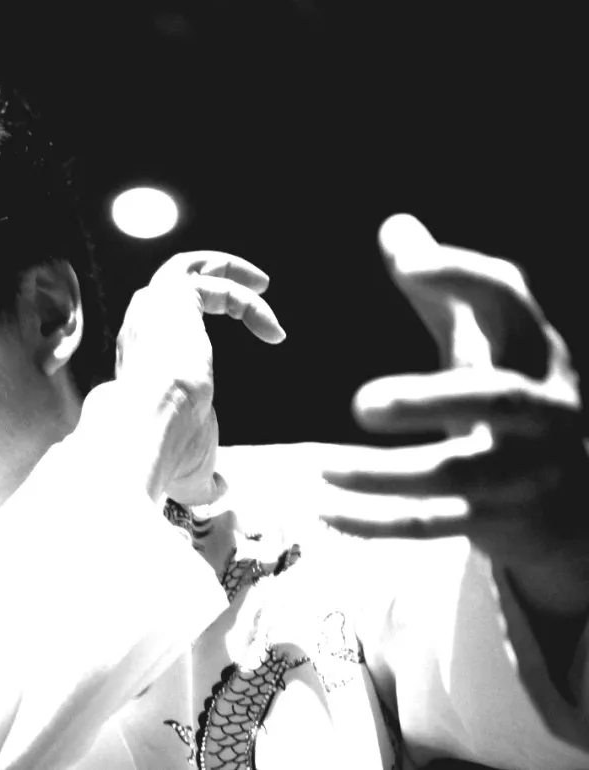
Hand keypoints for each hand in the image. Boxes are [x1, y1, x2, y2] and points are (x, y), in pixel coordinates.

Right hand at [109, 250, 285, 505]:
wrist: (144, 429)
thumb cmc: (163, 450)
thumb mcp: (191, 464)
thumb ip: (206, 474)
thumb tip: (222, 490)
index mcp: (139, 359)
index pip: (165, 326)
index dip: (202, 328)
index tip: (238, 346)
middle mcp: (140, 327)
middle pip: (170, 280)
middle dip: (213, 277)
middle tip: (255, 287)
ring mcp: (153, 309)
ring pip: (188, 267)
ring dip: (230, 270)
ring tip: (265, 287)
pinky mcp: (175, 299)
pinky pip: (218, 284)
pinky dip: (251, 304)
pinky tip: (274, 331)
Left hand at [320, 214, 588, 609]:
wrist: (566, 502)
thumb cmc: (509, 397)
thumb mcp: (487, 341)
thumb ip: (442, 289)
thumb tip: (395, 225)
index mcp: (532, 349)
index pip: (509, 299)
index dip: (463, 275)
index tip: (408, 262)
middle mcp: (539, 408)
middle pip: (495, 399)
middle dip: (431, 399)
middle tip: (360, 403)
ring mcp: (522, 469)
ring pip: (457, 475)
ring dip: (384, 474)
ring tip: (320, 467)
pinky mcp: (496, 518)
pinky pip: (435, 524)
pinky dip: (379, 521)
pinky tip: (328, 509)